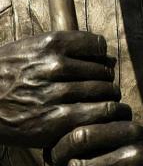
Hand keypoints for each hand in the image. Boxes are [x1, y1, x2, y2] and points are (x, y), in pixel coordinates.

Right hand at [0, 31, 129, 147]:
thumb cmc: (4, 75)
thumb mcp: (27, 49)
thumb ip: (63, 48)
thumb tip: (105, 53)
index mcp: (49, 45)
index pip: (98, 46)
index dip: (101, 57)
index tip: (96, 65)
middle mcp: (55, 66)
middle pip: (104, 71)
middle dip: (105, 80)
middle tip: (100, 89)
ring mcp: (56, 94)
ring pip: (105, 92)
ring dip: (108, 98)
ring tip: (102, 103)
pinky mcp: (56, 121)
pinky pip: (98, 114)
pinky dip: (106, 115)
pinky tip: (100, 117)